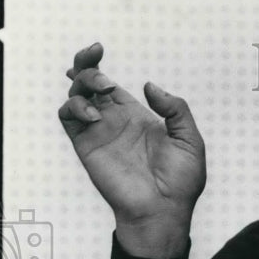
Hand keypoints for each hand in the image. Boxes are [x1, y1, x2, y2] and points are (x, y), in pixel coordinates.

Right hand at [58, 43, 206, 257]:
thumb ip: (175, 109)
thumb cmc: (181, 182)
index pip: (110, 85)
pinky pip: (68, 118)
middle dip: (86, 67)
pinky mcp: (86, 146)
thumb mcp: (190, 139)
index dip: (97, 63)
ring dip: (82, 85)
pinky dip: (74, 107)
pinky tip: (95, 114)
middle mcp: (114, 121)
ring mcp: (99, 133)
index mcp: (137, 117)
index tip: (97, 48)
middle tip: (103, 78)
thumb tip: (149, 86)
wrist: (164, 210)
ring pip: (74, 96)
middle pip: (87, 83)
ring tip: (103, 93)